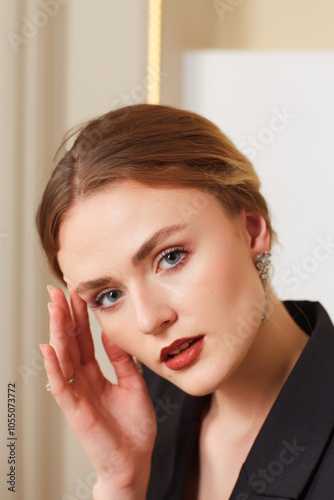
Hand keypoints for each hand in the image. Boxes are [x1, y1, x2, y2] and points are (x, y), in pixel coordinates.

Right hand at [40, 286, 155, 498]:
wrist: (136, 460)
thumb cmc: (133, 426)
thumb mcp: (132, 383)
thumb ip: (120, 360)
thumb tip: (112, 333)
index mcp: (96, 374)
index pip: (84, 339)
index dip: (80, 316)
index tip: (77, 292)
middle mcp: (83, 380)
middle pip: (70, 343)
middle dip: (64, 316)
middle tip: (57, 290)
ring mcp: (77, 394)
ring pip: (63, 358)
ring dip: (57, 333)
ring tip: (54, 308)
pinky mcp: (75, 411)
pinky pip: (62, 386)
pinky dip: (54, 368)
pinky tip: (49, 349)